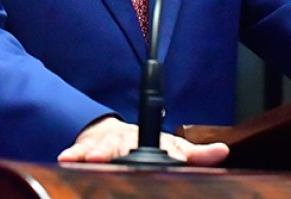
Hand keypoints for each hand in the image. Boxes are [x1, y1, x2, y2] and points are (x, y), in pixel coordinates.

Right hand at [57, 116, 229, 165]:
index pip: (162, 144)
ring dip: (95, 152)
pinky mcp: (88, 146)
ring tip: (91, 159)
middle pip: (125, 143)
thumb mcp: (173, 148)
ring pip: (101, 146)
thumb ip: (196, 154)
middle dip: (120, 150)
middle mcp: (128, 137)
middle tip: (117, 157)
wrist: (113, 132)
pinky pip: (79, 150)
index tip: (174, 159)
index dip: (168, 152)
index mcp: (152, 137)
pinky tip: (67, 159)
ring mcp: (107, 141)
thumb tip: (223, 150)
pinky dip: (73, 153)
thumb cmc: (144, 144)